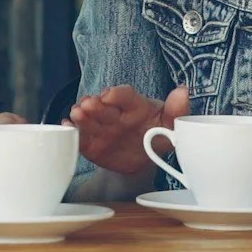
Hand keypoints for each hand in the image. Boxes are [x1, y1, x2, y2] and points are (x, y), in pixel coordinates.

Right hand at [66, 85, 189, 175]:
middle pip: (103, 107)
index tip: (110, 95)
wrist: (145, 159)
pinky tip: (68, 127)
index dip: (117, 94)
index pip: (125, 95)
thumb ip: (177, 110)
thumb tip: (183, 91)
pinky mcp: (91, 144)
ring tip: (76, 114)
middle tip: (88, 104)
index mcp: (134, 106)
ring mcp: (101, 129)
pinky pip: (80, 138)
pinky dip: (72, 132)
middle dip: (94, 104)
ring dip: (81, 116)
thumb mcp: (170, 124)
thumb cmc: (158, 134)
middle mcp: (114, 114)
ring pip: (89, 120)